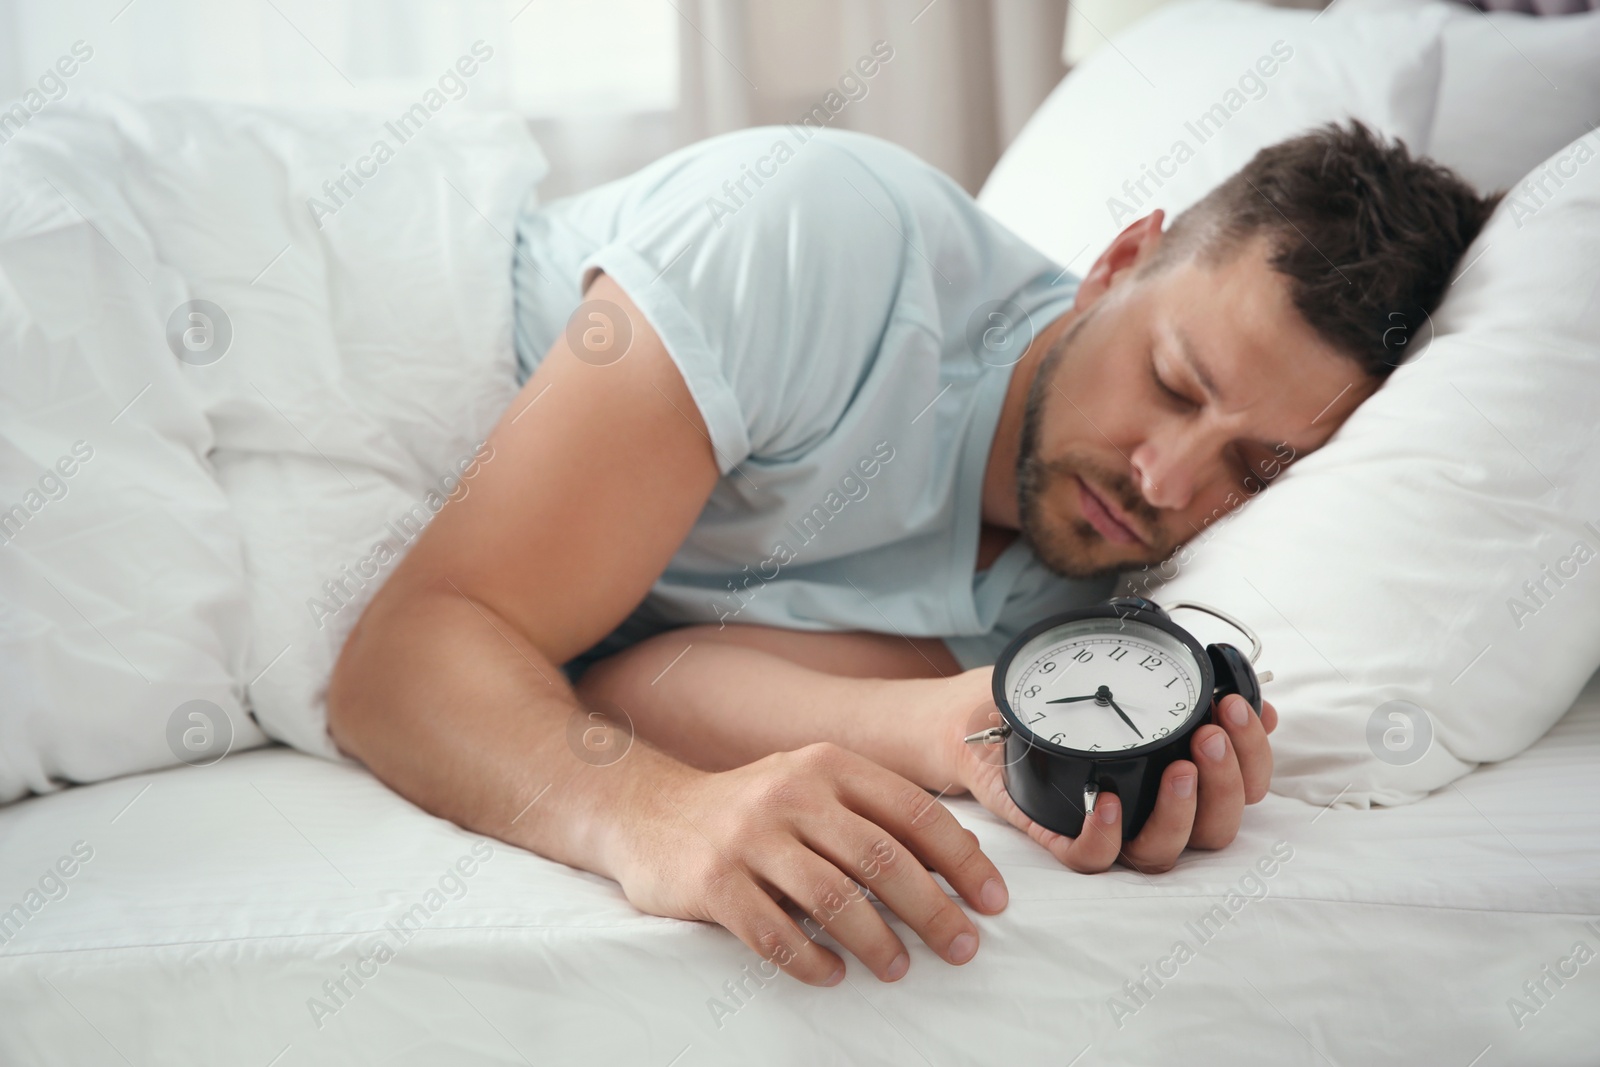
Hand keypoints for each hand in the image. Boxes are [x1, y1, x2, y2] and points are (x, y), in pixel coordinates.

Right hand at [608, 742, 1009, 985]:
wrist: (651, 812)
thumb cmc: (753, 808)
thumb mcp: (812, 786)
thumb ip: (874, 812)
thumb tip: (960, 861)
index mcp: (827, 765)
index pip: (914, 812)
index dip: (963, 861)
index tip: (993, 902)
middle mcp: (791, 794)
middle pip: (882, 858)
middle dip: (932, 910)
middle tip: (960, 947)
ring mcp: (749, 838)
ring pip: (834, 899)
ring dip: (878, 942)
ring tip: (898, 967)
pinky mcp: (713, 883)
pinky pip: (776, 935)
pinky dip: (812, 962)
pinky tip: (832, 974)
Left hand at [934, 668, 1277, 874]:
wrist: (968, 711)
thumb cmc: (1045, 696)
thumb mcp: (1115, 674)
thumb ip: (1178, 688)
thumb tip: (1249, 697)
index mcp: (1175, 772)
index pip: (1242, 786)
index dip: (1254, 757)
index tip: (1239, 709)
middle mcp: (1150, 807)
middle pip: (1217, 826)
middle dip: (1228, 781)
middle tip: (1210, 734)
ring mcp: (1107, 824)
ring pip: (1164, 851)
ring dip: (1182, 810)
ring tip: (1178, 766)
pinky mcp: (1055, 832)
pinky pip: (1090, 859)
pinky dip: (1104, 838)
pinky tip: (1108, 803)